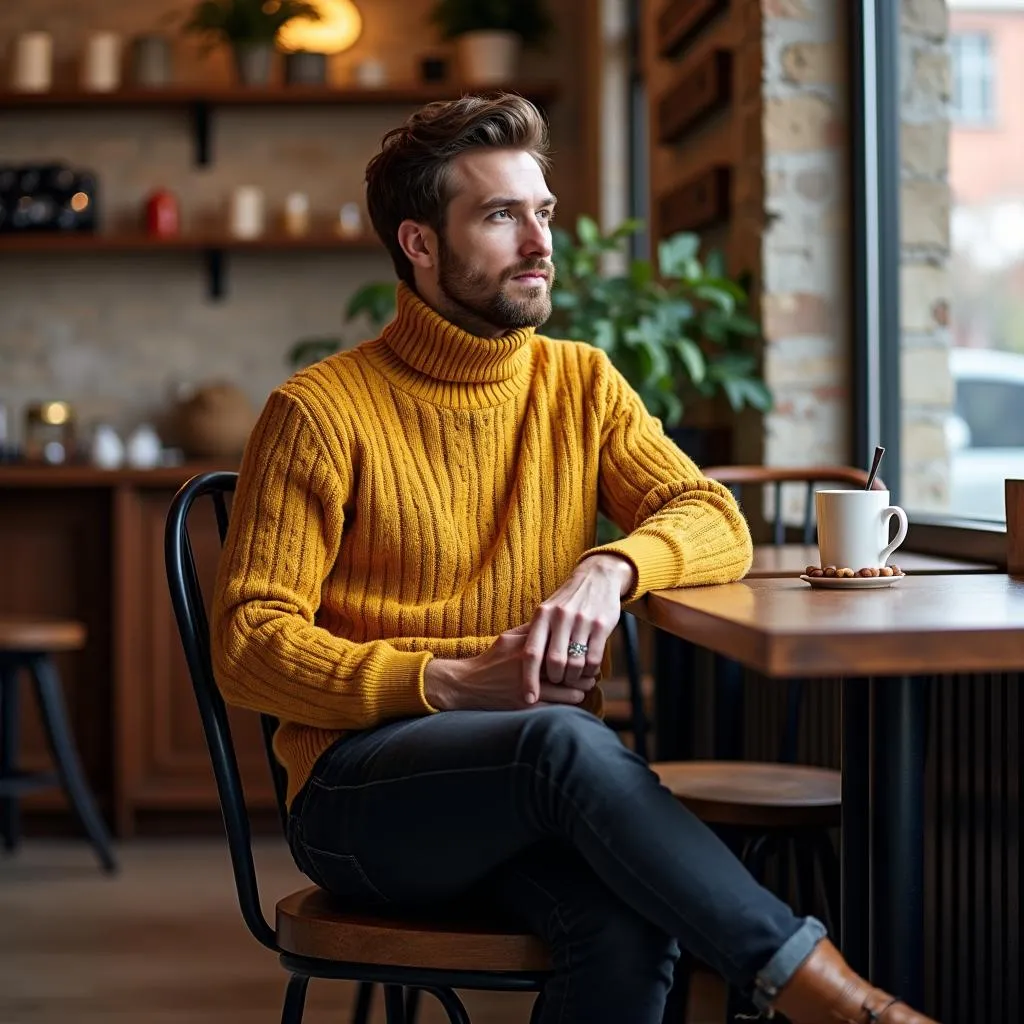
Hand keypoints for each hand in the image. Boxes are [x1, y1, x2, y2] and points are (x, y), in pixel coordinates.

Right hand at [424, 625, 587, 711]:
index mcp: (527, 647)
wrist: (468, 685)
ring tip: (585, 686)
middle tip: (592, 672)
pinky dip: (569, 703)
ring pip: (569, 691)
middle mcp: (530, 666)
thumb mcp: (508, 638)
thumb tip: (555, 621)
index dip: (579, 650)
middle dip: (584, 672)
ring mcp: (529, 687)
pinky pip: (558, 706)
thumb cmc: (491, 659)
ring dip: (580, 689)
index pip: (563, 647)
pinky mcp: (527, 706)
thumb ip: (531, 630)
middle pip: (570, 670)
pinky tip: (573, 698)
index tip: (586, 650)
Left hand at [522, 554, 634, 698]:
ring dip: (573, 678)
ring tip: (572, 678)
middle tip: (557, 682)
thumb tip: (517, 663)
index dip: (529, 679)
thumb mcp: (546, 611)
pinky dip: (589, 671)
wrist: (597, 577)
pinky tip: (588, 671)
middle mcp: (560, 618)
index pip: (531, 653)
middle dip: (555, 679)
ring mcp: (581, 621)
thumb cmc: (566, 601)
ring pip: (575, 663)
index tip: (528, 698)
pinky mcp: (601, 625)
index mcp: (542, 616)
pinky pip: (593, 659)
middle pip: (554, 662)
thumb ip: (534, 633)